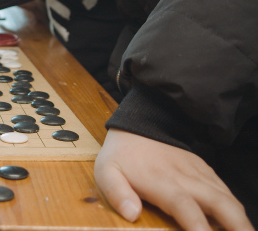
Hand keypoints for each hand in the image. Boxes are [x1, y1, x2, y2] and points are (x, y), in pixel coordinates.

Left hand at [94, 129, 252, 230]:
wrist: (138, 125)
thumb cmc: (122, 154)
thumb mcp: (106, 171)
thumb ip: (117, 192)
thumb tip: (131, 214)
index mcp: (160, 180)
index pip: (183, 205)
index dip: (196, 223)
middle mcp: (185, 177)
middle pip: (218, 202)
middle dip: (235, 224)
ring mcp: (198, 173)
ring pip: (227, 197)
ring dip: (240, 219)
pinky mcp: (205, 170)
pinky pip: (225, 190)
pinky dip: (235, 208)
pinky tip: (240, 223)